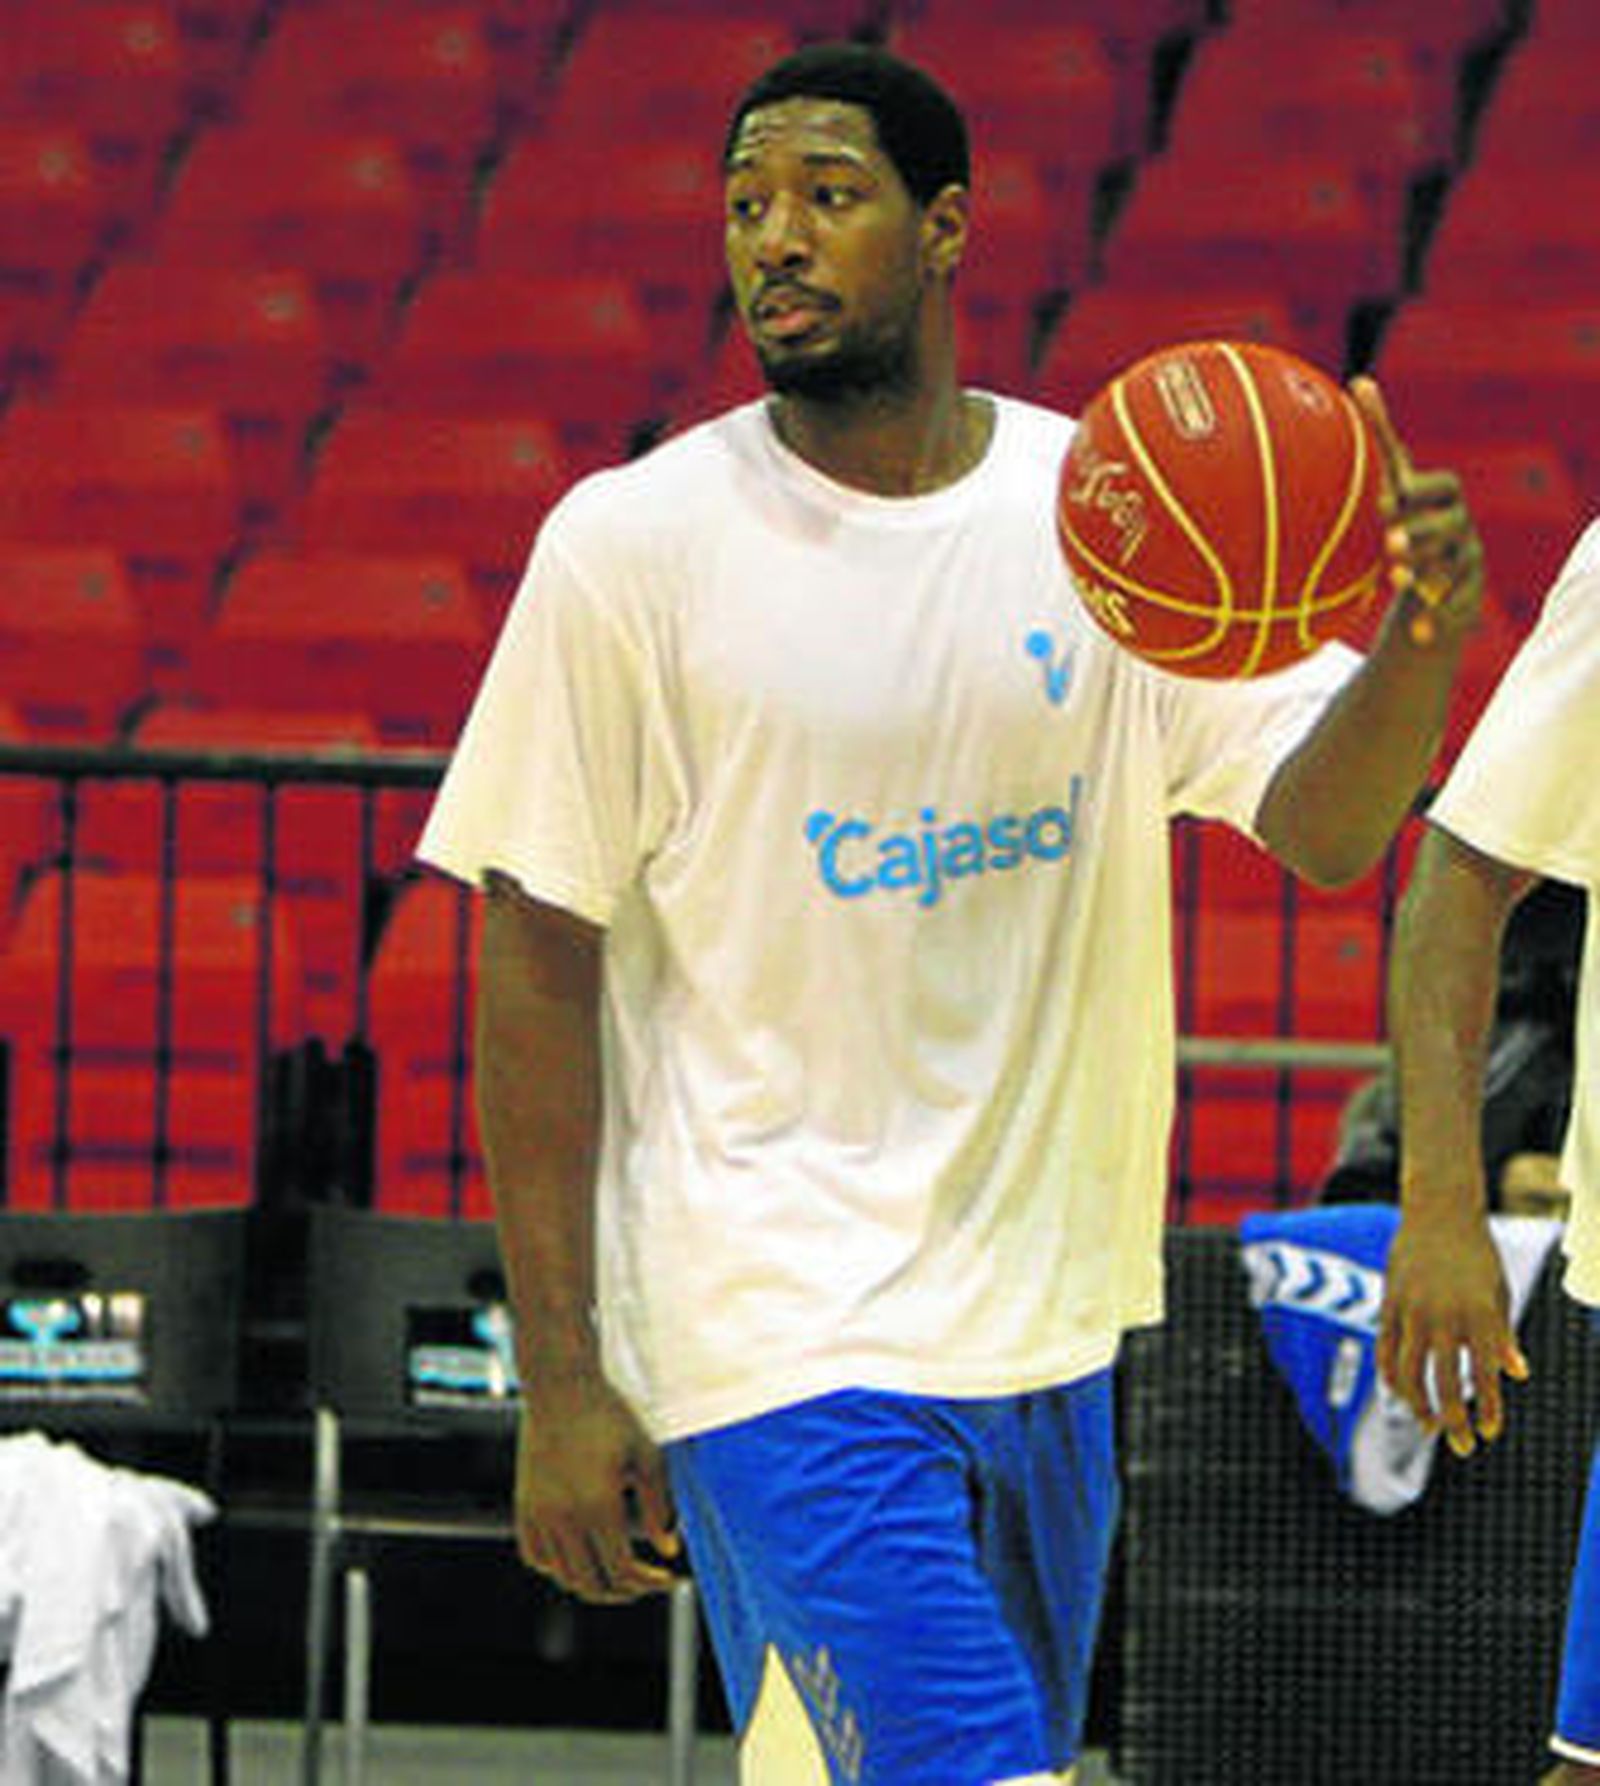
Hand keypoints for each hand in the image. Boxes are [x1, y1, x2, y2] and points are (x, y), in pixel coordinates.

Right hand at [513, 1367, 681, 1602]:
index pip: (624, 1571)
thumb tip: (669, 1550)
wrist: (560, 1385)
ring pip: (564, 1576)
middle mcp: (563, 1518)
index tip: (670, 1578)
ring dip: (594, 1582)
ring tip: (620, 1571)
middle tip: (649, 1581)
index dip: (650, 1583)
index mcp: (598, 1506)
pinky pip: (537, 1556)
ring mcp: (539, 1514)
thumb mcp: (646, 1455)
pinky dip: (559, 1566)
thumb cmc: (610, 1414)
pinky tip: (582, 1553)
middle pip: (593, 1584)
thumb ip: (659, 1506)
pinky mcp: (524, 1505)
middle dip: (626, 1591)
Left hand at [1349, 376, 1484, 647]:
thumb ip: (1379, 438)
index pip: (1438, 487)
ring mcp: (1464, 562)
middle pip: (1449, 526)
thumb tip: (1359, 379)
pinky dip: (1432, 618)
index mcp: (1439, 499)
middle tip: (1390, 542)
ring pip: (1452, 566)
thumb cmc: (1402, 521)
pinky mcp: (1464, 597)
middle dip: (1422, 533)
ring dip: (1423, 573)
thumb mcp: (1389, 482)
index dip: (1416, 493)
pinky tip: (1414, 632)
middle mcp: (1458, 527)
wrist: (1425, 581)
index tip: (1384, 501)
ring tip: (1395, 578)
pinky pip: (1454, 607)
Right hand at [1377, 1208, 1529, 1456]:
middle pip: (1445, 1383)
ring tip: (1431, 1426)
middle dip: (1454, 1421)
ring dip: (1419, 1406)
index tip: (1490, 1432)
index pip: (1484, 1376)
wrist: (1439, 1210)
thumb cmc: (1477, 1253)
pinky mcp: (1390, 1303)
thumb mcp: (1499, 1293)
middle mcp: (1444, 1316)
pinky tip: (1401, 1393)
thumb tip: (1516, 1374)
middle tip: (1463, 1447)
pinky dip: (1392, 1376)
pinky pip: (1386, 1350)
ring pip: (1409, 1372)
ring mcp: (1412, 1310)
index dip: (1488, 1408)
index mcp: (1479, 1315)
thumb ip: (1503, 1335)